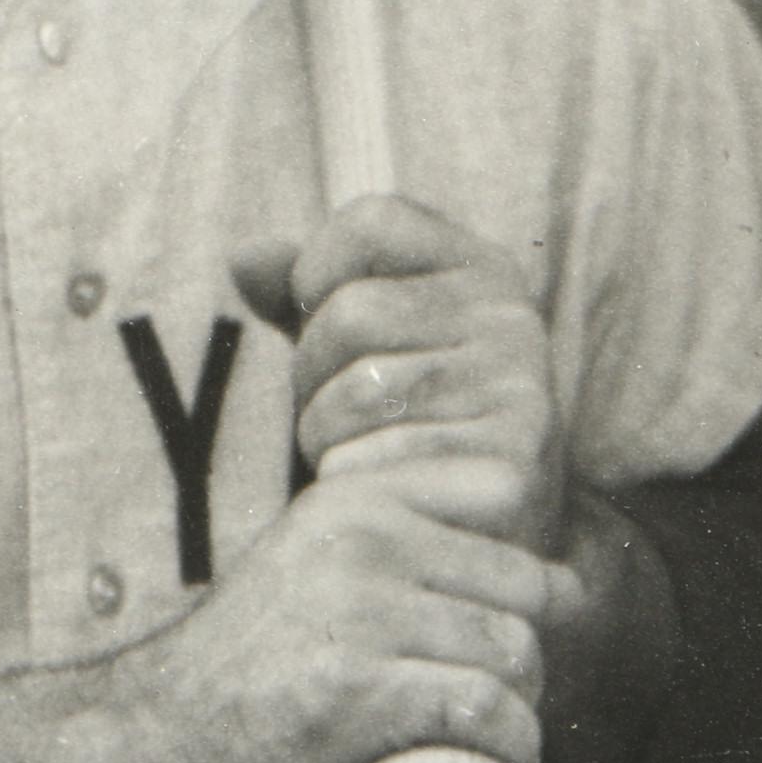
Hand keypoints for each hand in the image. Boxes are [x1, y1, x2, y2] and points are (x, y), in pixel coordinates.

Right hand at [91, 467, 563, 762]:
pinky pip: (487, 714)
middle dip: (524, 657)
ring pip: (514, 656)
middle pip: (524, 589)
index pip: (503, 500)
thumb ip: (400, 552)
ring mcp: (362, 613)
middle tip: (485, 709)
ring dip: (520, 716)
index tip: (489, 634)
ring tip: (482, 748)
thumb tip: (557, 576)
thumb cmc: (253, 671)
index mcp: (354, 499)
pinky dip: (506, 754)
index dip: (526, 578)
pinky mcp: (362, 692)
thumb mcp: (316, 568)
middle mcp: (362, 538)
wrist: (155, 740)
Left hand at [236, 194, 561, 556]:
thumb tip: (244, 256)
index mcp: (482, 272)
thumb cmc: (402, 427)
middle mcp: (512, 322)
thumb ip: (306, 293)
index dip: (318, 271)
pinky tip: (385, 494)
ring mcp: (517, 395)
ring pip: (352, 390)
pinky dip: (351, 483)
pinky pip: (371, 459)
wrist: (467, 542)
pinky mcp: (506, 472)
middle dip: (314, 374)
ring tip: (367, 454)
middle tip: (348, 416)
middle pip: (349, 314)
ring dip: (327, 434)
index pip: (370, 220)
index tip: (328, 324)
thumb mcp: (359, 343)